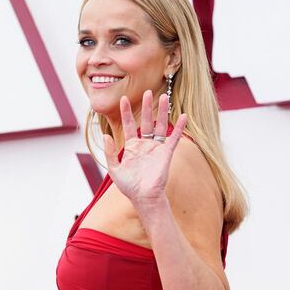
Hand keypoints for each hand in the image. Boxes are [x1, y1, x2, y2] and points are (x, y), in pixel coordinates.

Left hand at [102, 89, 187, 207]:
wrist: (143, 197)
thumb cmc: (129, 186)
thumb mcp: (114, 169)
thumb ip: (109, 153)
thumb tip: (106, 136)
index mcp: (131, 147)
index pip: (128, 125)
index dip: (126, 112)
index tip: (123, 99)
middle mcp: (144, 145)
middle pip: (147, 121)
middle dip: (147, 107)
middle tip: (147, 92)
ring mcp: (156, 148)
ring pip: (160, 126)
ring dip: (162, 112)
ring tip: (164, 97)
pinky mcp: (166, 154)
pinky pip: (173, 138)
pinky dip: (179, 128)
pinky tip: (183, 116)